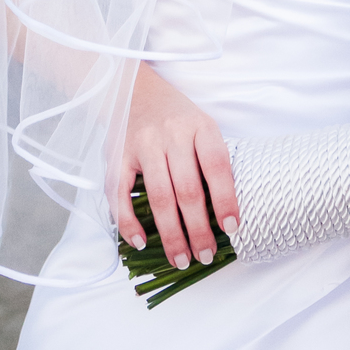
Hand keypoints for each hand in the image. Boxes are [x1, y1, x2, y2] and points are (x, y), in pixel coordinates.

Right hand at [116, 63, 239, 269]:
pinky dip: (128, 221)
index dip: (226, 199)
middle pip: (187, 190)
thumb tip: (225, 213)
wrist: (134, 90)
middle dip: (198, 229)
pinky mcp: (117, 156)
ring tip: (181, 259)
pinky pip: (120, 194)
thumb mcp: (202, 126)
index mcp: (199, 126)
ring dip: (171, 234)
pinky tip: (140, 241)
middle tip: (206, 256)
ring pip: (159, 197)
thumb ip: (211, 160)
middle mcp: (171, 134)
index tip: (232, 228)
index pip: (216, 166)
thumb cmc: (177, 117)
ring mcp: (142, 145)